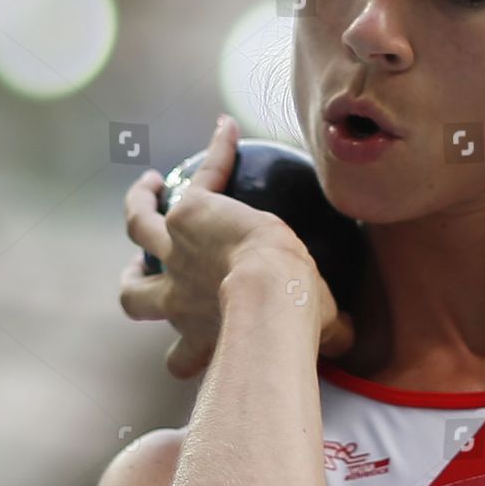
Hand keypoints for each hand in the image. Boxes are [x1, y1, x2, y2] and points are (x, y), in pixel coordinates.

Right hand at [119, 114, 353, 377]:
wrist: (269, 291)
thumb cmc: (289, 324)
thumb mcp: (310, 336)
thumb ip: (328, 338)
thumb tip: (350, 339)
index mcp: (201, 336)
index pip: (181, 358)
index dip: (182, 355)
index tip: (189, 348)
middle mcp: (177, 298)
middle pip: (135, 297)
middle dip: (134, 285)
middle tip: (139, 272)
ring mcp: (176, 252)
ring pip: (138, 226)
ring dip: (139, 205)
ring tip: (149, 187)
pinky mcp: (190, 214)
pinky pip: (203, 174)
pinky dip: (216, 151)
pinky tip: (228, 128)